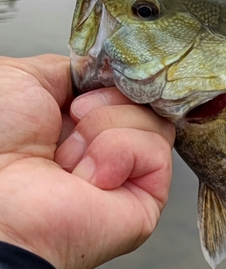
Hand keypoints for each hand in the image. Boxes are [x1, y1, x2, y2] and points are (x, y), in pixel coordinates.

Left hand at [0, 54, 174, 268]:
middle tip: (71, 122)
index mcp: (80, 122)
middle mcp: (108, 147)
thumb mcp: (25, 79)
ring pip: (155, 124)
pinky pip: (156, 152)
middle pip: (145, 103)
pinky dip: (117, 154)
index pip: (126, 88)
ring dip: (104, 132)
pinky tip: (89, 180)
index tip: (86, 88)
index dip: (114, 80)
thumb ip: (74, 71)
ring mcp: (130, 174)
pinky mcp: (148, 198)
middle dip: (106, 103)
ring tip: (70, 161)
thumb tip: (110, 74)